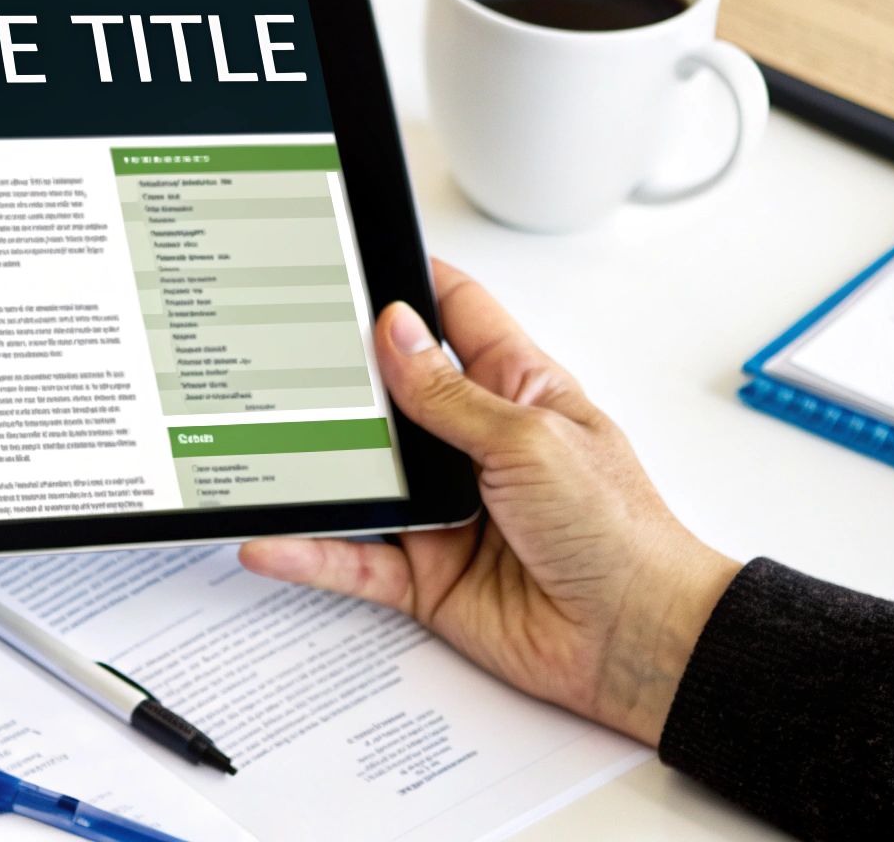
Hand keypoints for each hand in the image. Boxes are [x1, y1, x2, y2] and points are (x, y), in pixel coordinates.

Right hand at [240, 261, 739, 745]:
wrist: (637, 639)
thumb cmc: (618, 530)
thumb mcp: (531, 441)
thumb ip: (451, 395)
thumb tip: (396, 332)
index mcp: (514, 390)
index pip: (455, 314)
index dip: (409, 281)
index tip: (353, 254)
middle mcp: (472, 444)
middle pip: (389, 394)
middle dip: (338, 375)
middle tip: (277, 349)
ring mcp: (444, 509)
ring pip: (361, 477)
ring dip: (314, 466)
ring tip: (257, 442)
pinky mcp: (425, 574)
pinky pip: (354, 559)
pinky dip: (310, 550)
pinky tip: (271, 538)